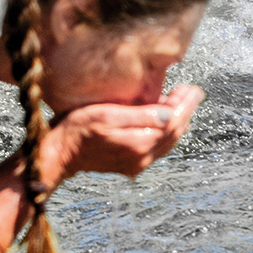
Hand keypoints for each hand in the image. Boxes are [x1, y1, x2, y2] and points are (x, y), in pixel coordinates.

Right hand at [37, 84, 204, 183]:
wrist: (59, 154)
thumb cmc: (77, 129)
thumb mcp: (107, 114)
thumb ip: (140, 116)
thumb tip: (169, 113)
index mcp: (139, 143)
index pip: (173, 121)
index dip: (186, 103)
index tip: (192, 88)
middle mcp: (143, 156)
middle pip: (175, 132)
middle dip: (185, 110)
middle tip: (190, 91)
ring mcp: (138, 163)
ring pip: (168, 141)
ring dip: (178, 121)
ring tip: (181, 101)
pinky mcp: (132, 164)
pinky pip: (158, 147)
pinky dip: (166, 132)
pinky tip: (164, 120)